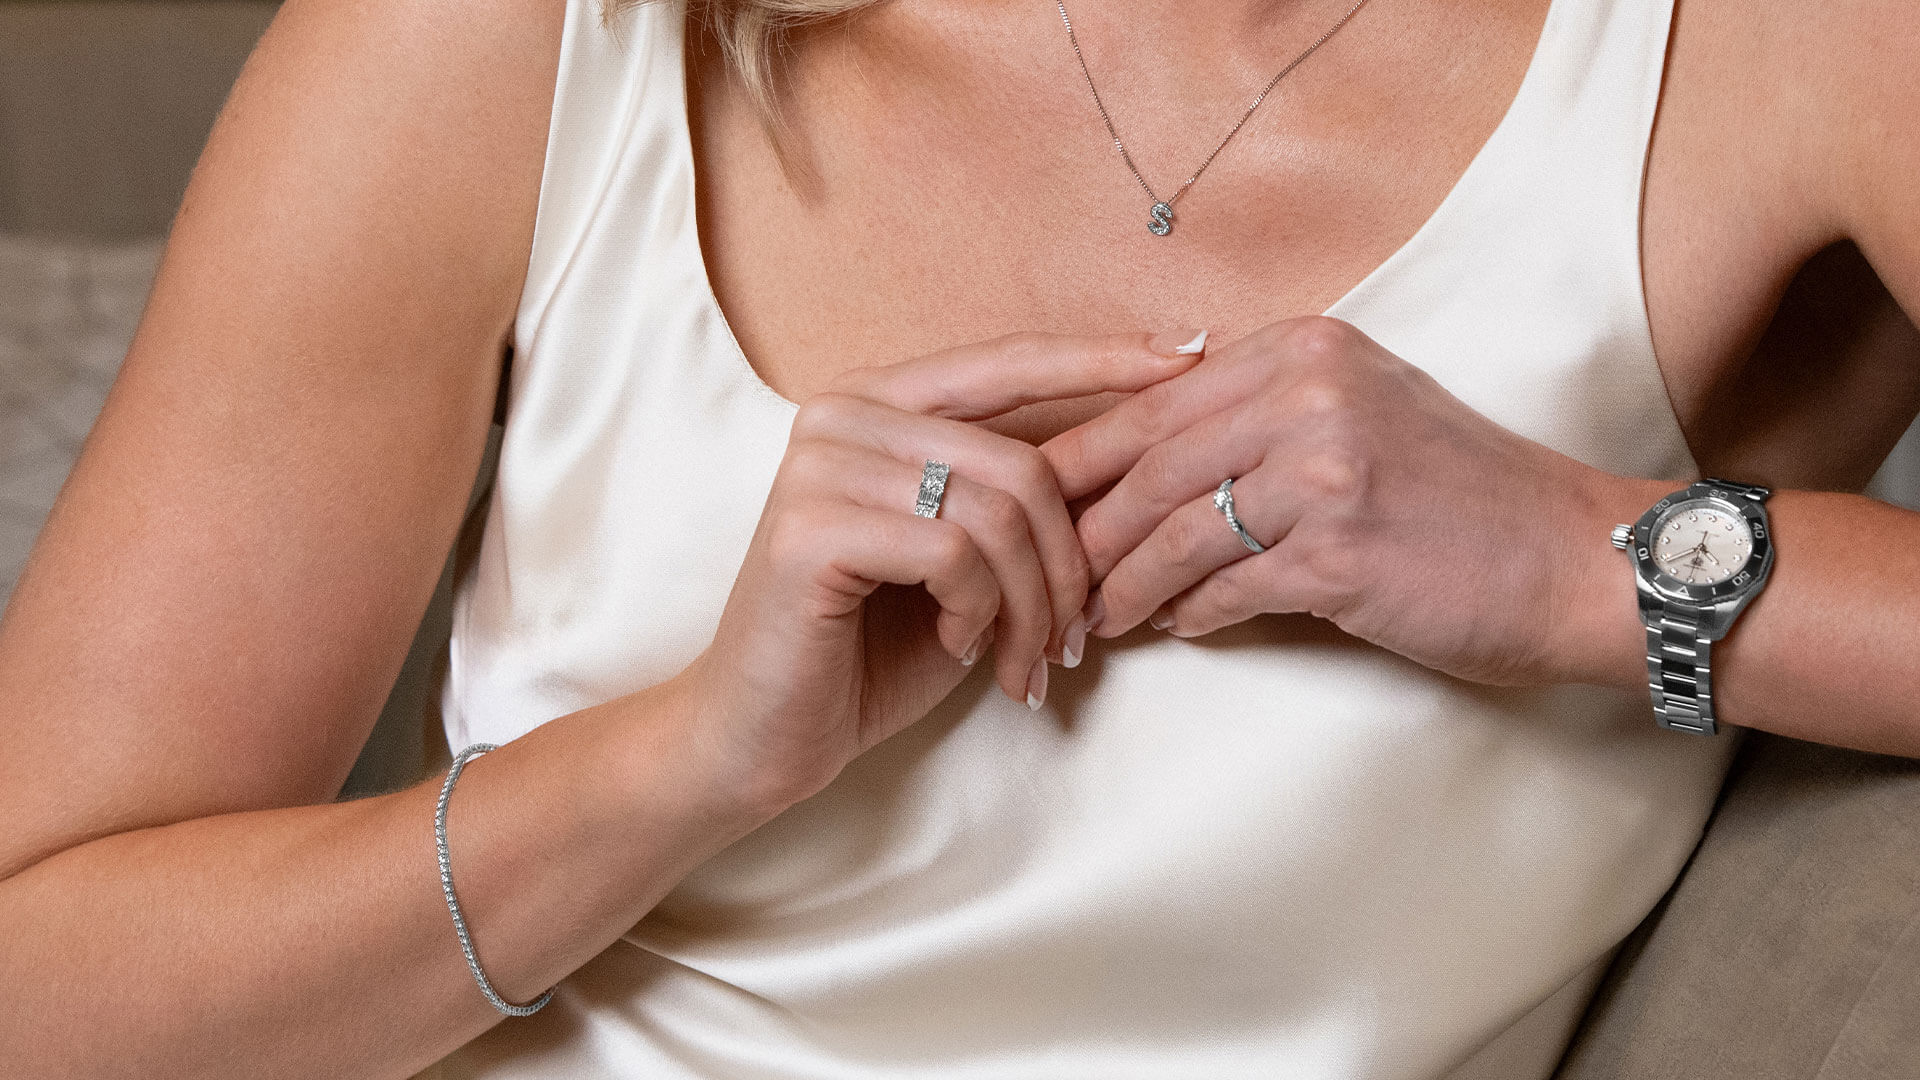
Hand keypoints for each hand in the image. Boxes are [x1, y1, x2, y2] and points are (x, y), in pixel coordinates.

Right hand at [682, 331, 1203, 813]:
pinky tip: (954, 646)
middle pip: (1021, 464)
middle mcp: (843, 414)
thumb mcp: (967, 561)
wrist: (767, 734)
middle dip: (1066, 568)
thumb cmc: (872, 649)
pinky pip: (954, 554)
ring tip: (1020, 661)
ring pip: (996, 514)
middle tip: (1068, 643)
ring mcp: (820, 464)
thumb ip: (1019, 502)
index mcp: (880, 402)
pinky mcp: (809, 527)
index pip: (1006, 362)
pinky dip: (977, 614)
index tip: (1189, 354)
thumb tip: (1137, 454)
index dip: (1101, 359)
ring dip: (1030, 607)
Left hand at [1043, 316, 1634, 688]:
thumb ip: (1257, 417)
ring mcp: (1323, 467)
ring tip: (1092, 620)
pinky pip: (1225, 588)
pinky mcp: (1338, 548)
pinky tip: (1170, 630)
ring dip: (1122, 586)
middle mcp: (1308, 391)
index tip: (1029, 503)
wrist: (1575, 560)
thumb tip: (1142, 466)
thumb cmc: (1459, 497)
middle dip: (1083, 531)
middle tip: (1044, 578)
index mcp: (1301, 348)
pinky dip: (1187, 615)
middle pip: (1147, 465)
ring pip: (1174, 532)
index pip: (1151, 402)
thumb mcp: (1358, 413)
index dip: (1079, 460)